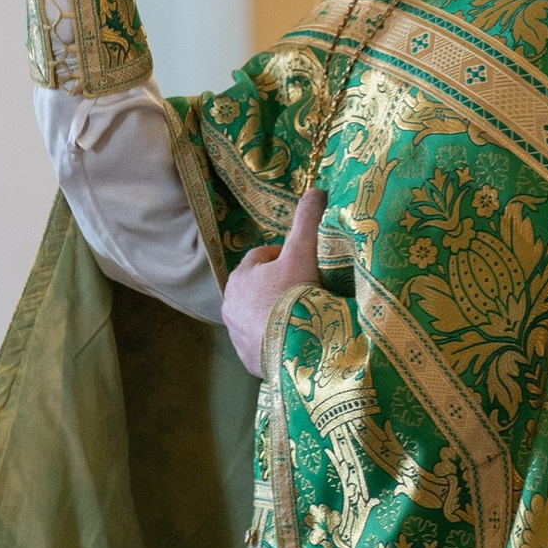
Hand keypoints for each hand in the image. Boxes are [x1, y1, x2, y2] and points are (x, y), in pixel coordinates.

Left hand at [223, 188, 322, 375]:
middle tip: (305, 290)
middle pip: (257, 288)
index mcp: (240, 276)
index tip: (302, 263)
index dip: (283, 256)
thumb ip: (307, 220)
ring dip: (274, 314)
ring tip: (302, 317)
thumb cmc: (294, 296)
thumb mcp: (303, 252)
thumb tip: (316, 190)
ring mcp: (237, 334)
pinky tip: (295, 340)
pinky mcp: (248, 358)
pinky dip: (275, 339)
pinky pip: (262, 343)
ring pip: (257, 316)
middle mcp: (231, 305)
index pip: (260, 257)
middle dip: (276, 286)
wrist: (292, 348)